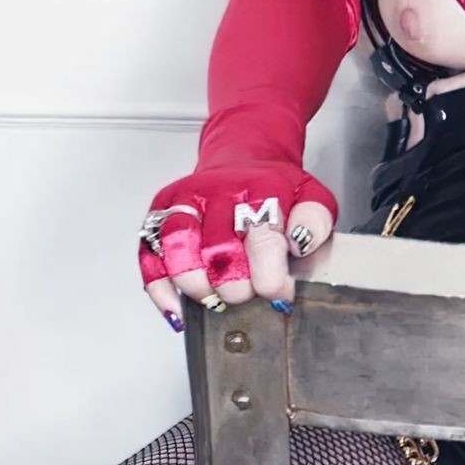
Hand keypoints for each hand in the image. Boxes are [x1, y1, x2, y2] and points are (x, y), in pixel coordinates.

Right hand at [136, 157, 336, 330]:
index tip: (278, 294)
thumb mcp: (310, 196)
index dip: (269, 277)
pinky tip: (176, 306)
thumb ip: (315, 221)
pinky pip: (149, 251)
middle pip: (217, 249)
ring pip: (177, 247)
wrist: (244, 158)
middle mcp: (218, 192)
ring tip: (214, 299)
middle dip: (234, 286)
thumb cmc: (274, 187)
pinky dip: (160, 286)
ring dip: (195, 285)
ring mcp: (186, 201)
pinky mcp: (161, 211)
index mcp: (260, 188)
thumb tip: (301, 245)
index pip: (262, 237)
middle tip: (247, 294)